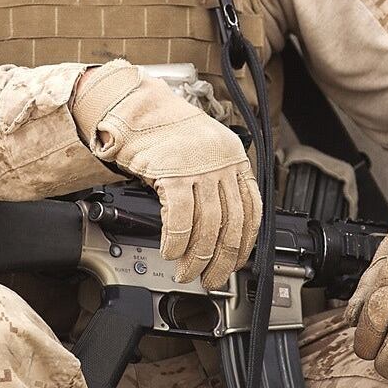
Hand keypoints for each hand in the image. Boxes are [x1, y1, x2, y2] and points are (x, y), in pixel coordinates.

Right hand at [72, 60, 259, 288]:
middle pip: (232, 223)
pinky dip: (176, 241)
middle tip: (211, 279)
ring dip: (197, 256)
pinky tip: (170, 251)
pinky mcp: (174, 173)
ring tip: (186, 272)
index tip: (236, 264)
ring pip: (208, 225)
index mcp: (235, 160)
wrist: (136, 108)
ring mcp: (200, 168)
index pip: (252, 211)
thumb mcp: (203, 153)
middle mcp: (223, 163)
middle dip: (221, 259)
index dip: (245, 244)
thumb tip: (217, 229)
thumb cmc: (165, 132)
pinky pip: (180, 218)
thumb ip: (216, 183)